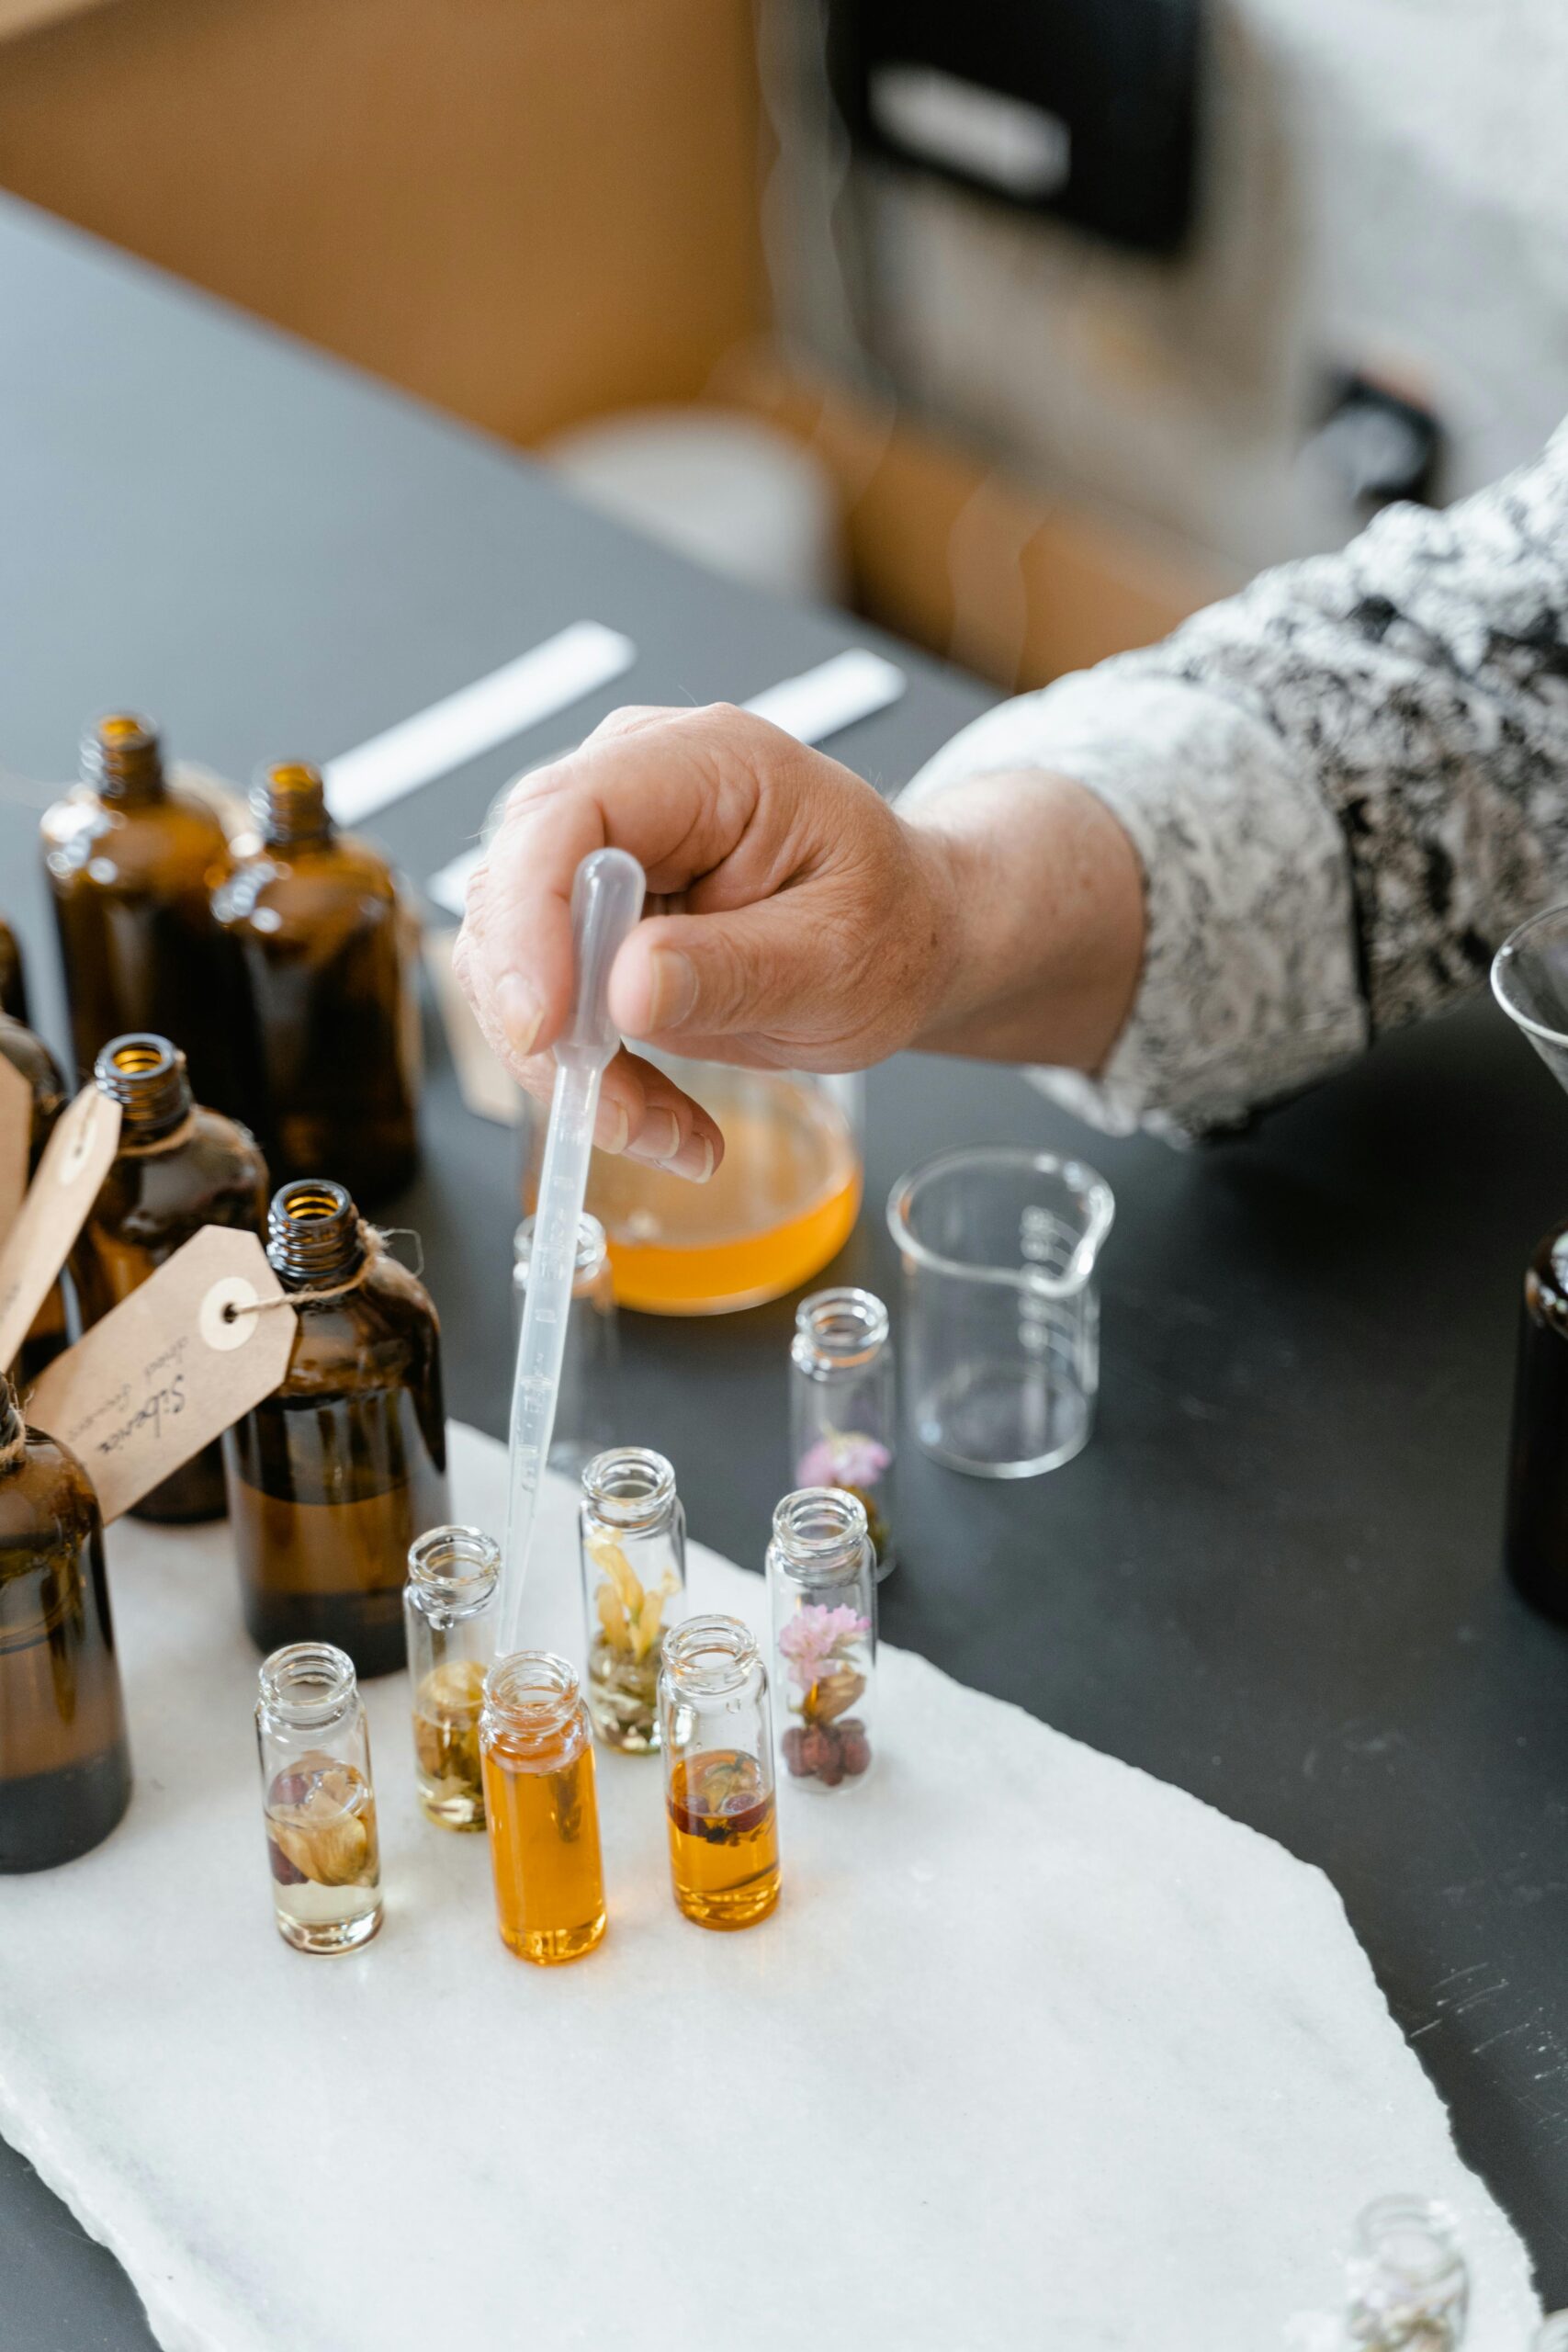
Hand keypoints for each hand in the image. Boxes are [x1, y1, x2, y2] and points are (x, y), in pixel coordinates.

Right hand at [454, 704, 961, 1177]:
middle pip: (514, 886)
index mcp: (707, 764)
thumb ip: (737, 969)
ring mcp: (602, 850)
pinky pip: (542, 999)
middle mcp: (635, 788)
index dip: (531, 919)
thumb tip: (626, 988)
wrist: (905, 940)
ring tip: (665, 1128)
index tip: (544, 1026)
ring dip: (568, 1064)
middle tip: (618, 1109)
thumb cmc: (892, 924)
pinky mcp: (587, 916)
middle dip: (547, 1016)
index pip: (568, 812)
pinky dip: (586, 1074)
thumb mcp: (842, 959)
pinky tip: (662, 1118)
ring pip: (510, 958)